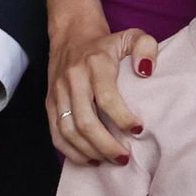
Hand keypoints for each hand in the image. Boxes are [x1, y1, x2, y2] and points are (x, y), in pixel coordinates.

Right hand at [47, 18, 158, 165]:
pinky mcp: (49, 103)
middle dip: (106, 145)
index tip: (139, 129)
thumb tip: (146, 71)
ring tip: (110, 160)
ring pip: (69, 131)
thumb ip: (146, 48)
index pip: (106, 97)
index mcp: (94, 63)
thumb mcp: (132, 36)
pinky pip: (56, 134)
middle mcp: (73, 79)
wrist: (71, 35)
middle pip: (85, 121)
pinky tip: (91, 159)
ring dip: (90, 152)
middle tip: (125, 157)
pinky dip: (72, 152)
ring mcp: (58, 93)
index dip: (123, 118)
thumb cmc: (107, 43)